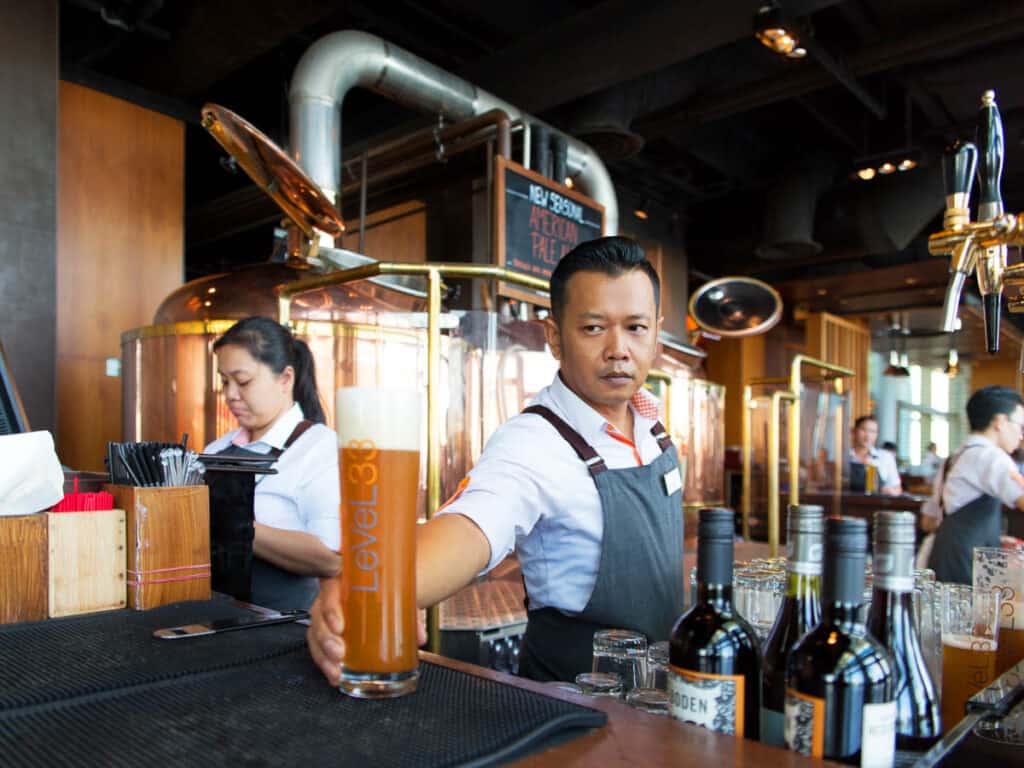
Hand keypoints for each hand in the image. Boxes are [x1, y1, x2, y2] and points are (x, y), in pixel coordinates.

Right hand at [307, 577, 428, 685]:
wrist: (383, 588)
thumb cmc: (385, 587)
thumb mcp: (397, 592)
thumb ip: (410, 612)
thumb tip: (420, 637)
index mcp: (343, 579)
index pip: (329, 588)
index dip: (331, 609)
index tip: (340, 627)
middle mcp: (330, 596)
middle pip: (318, 616)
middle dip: (326, 638)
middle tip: (339, 653)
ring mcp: (326, 615)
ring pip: (315, 634)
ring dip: (323, 656)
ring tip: (336, 671)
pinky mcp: (327, 632)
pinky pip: (319, 647)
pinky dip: (326, 663)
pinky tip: (335, 676)